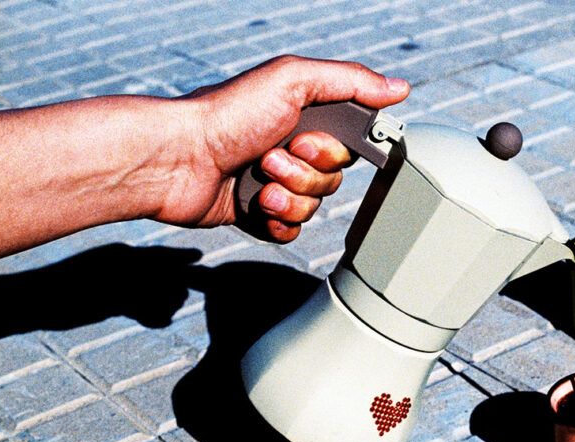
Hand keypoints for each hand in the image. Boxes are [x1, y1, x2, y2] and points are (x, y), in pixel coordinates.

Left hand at [161, 56, 409, 242]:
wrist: (175, 160)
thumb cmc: (226, 115)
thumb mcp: (292, 79)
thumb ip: (350, 80)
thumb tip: (399, 88)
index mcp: (303, 117)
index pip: (349, 144)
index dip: (335, 151)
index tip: (309, 143)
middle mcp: (290, 149)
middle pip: (334, 179)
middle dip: (305, 174)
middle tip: (272, 156)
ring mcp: (274, 183)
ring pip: (314, 207)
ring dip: (288, 197)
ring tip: (257, 180)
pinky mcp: (259, 213)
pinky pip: (293, 230)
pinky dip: (278, 221)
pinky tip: (255, 207)